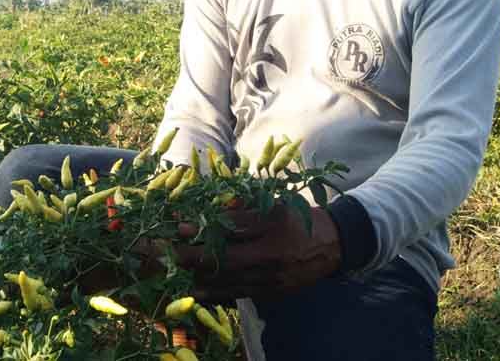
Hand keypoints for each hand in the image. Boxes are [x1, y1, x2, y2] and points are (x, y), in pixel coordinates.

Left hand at [175, 204, 341, 302]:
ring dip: (198, 276)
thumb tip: (213, 208)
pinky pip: (238, 294)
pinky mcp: (272, 293)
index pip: (232, 228)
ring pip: (229, 280)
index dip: (204, 228)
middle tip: (167, 251)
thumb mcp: (273, 205)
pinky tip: (196, 290)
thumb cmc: (297, 218)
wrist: (331, 246)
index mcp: (274, 226)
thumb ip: (243, 207)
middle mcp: (273, 255)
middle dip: (192, 256)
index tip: (179, 227)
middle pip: (225, 258)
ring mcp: (273, 278)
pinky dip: (215, 292)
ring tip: (175, 270)